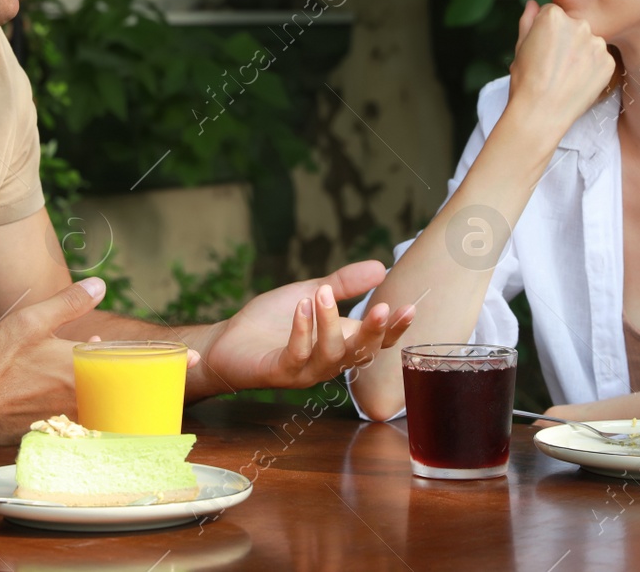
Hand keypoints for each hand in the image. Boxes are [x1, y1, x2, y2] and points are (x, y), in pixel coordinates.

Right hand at [0, 277, 106, 443]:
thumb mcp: (32, 322)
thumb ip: (70, 303)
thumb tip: (99, 286)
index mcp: (82, 370)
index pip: (111, 359)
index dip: (102, 349)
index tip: (93, 341)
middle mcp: (81, 400)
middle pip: (105, 385)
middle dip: (96, 370)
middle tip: (79, 360)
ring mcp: (69, 422)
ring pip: (92, 405)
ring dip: (85, 390)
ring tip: (63, 378)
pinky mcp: (55, 436)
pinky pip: (75, 424)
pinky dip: (69, 410)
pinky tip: (50, 399)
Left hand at [197, 261, 415, 394]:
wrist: (229, 340)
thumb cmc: (272, 321)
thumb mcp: (312, 293)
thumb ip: (345, 284)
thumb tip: (382, 267)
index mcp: (341, 343)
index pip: (377, 341)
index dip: (395, 328)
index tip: (410, 306)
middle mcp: (329, 362)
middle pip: (362, 353)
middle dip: (374, 332)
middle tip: (382, 307)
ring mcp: (306, 371)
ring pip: (331, 355)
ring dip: (330, 323)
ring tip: (324, 293)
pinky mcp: (280, 373)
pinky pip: (297, 355)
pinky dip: (302, 330)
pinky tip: (302, 306)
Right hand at [508, 0, 614, 119]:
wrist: (541, 113)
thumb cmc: (525, 80)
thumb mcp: (520, 46)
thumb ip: (528, 20)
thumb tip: (533, 3)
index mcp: (553, 16)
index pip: (554, 14)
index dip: (546, 32)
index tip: (542, 49)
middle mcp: (579, 24)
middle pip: (574, 26)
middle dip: (566, 39)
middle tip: (554, 64)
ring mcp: (596, 43)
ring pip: (589, 42)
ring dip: (581, 53)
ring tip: (566, 75)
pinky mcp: (608, 61)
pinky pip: (600, 59)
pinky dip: (592, 68)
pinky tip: (578, 81)